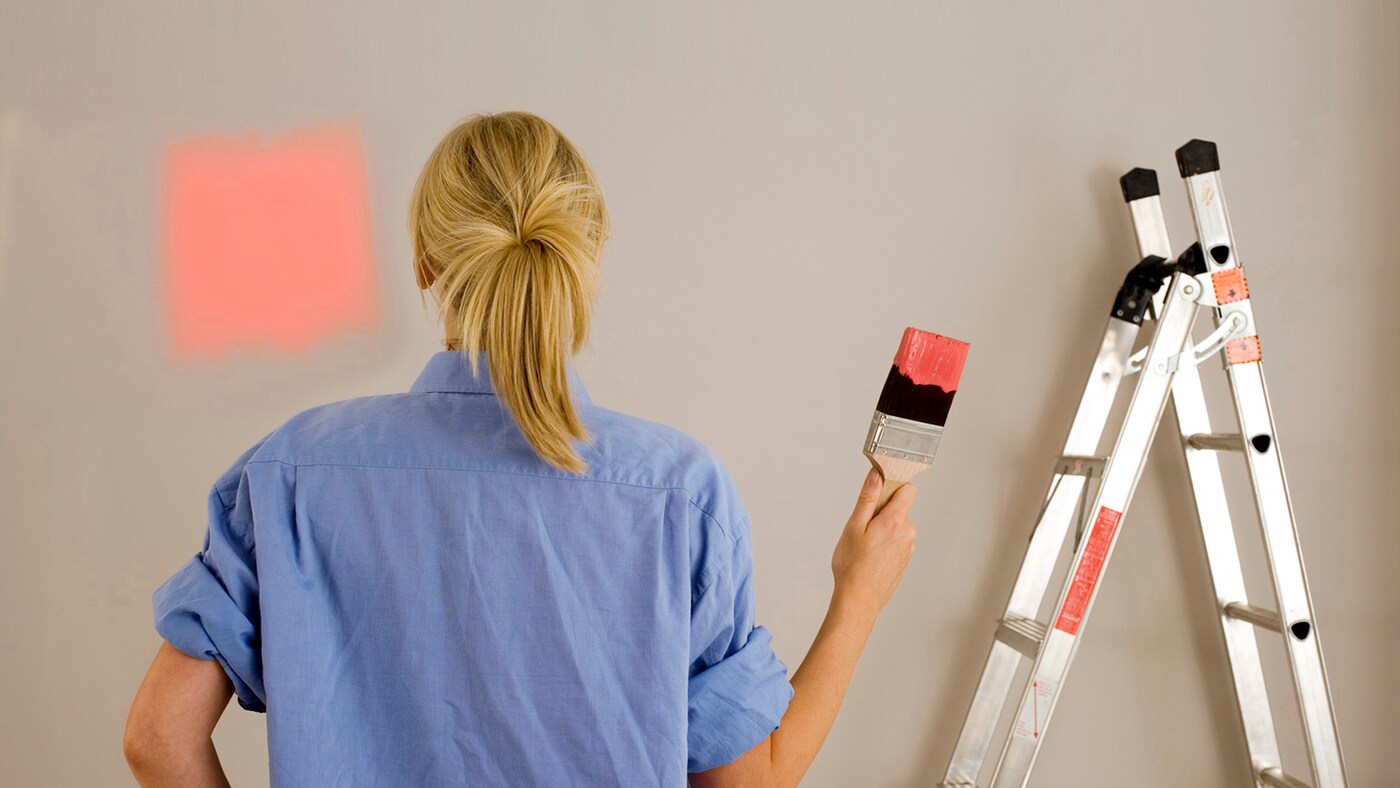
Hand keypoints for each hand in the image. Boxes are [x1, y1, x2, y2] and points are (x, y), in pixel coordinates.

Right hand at [831, 468, 917, 617]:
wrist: (859, 600)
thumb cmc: (852, 566)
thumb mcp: (854, 526)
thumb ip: (867, 498)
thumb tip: (876, 476)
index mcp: (896, 521)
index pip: (907, 490)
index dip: (892, 487)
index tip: (877, 494)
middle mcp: (908, 533)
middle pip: (899, 508)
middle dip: (882, 511)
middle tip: (862, 527)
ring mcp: (908, 548)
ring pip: (897, 525)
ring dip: (883, 528)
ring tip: (865, 545)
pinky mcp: (905, 559)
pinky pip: (897, 540)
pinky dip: (885, 542)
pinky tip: (871, 556)